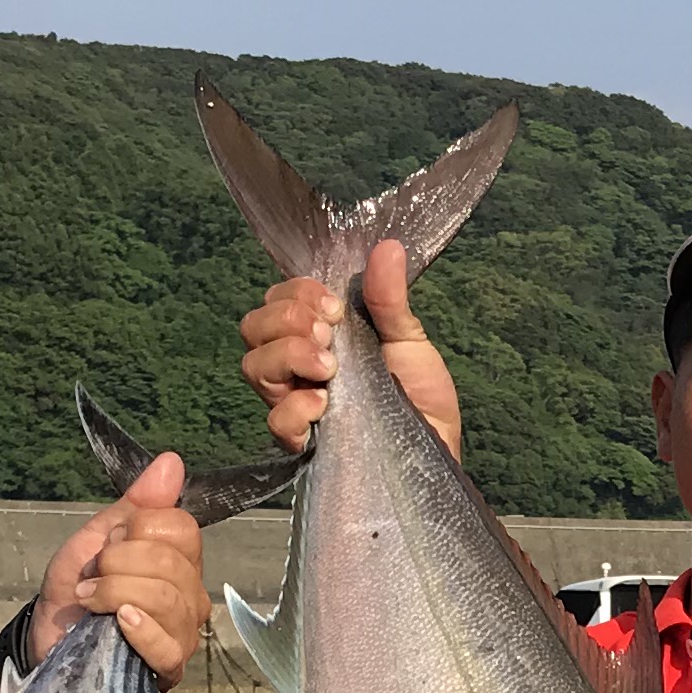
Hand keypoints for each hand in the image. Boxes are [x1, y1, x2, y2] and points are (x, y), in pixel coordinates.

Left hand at [26, 451, 207, 684]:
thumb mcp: (97, 537)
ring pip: (166, 598)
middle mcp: (191, 594)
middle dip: (118, 563)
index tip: (107, 545)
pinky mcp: (171, 666)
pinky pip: (167, 642)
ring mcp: (185, 632)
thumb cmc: (75, 588)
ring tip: (89, 601)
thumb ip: (136, 504)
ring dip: (115, 593)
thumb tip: (171, 462)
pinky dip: (139, 628)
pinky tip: (118, 622)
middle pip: (171, 563)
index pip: (182, 529)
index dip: (138, 531)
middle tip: (92, 576)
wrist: (47, 638)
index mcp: (180, 559)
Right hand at [238, 237, 461, 458]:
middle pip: (253, 328)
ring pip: (253, 367)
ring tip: (329, 368)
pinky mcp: (305, 441)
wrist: (438, 445)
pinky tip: (324, 405)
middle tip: (329, 336)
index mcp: (317, 333)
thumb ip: (390, 298)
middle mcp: (297, 364)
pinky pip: (275, 422)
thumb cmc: (422, 394)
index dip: (298, 294)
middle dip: (287, 320)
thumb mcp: (410, 338)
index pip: (276, 298)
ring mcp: (295, 401)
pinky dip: (293, 408)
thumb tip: (388, 247)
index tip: (335, 307)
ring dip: (287, 355)